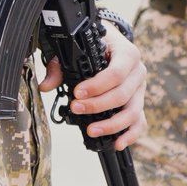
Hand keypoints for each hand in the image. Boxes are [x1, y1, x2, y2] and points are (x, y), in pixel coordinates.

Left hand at [38, 23, 147, 149]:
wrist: (113, 41)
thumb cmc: (97, 44)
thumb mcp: (79, 46)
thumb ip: (61, 66)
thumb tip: (46, 86)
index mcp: (127, 53)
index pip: (116, 73)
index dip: (96, 86)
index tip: (77, 93)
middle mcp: (138, 71)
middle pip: (122, 94)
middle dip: (97, 105)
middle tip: (76, 108)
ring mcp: (140, 89)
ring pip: (133, 112)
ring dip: (111, 125)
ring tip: (91, 130)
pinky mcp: (139, 103)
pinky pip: (140, 122)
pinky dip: (130, 135)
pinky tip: (117, 143)